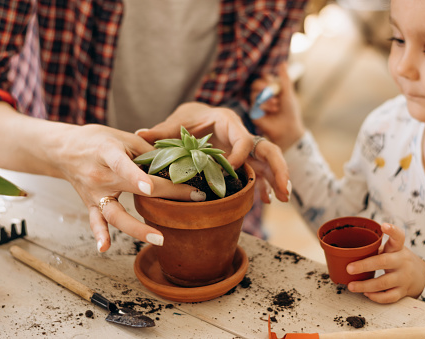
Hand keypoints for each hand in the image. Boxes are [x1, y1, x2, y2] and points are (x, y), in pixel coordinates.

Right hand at [56, 124, 206, 251]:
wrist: (64, 150)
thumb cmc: (99, 140)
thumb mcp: (124, 137)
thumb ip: (149, 151)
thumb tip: (178, 163)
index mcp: (108, 153)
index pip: (125, 166)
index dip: (137, 177)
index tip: (153, 188)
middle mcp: (100, 176)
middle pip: (132, 190)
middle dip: (164, 196)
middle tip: (193, 200)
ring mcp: (94, 194)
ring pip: (115, 214)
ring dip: (136, 229)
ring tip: (159, 238)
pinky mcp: (91, 205)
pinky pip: (95, 222)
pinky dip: (100, 235)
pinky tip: (105, 248)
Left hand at [138, 103, 290, 202]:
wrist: (196, 116)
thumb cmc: (187, 117)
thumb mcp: (176, 122)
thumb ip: (162, 131)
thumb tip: (140, 134)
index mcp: (228, 121)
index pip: (243, 138)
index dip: (239, 156)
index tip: (232, 171)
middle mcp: (241, 134)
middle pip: (267, 149)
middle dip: (277, 168)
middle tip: (285, 190)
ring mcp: (244, 148)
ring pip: (267, 162)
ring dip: (276, 179)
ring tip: (283, 198)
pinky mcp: (244, 159)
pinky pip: (258, 171)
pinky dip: (263, 185)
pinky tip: (268, 200)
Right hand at [250, 63, 304, 151]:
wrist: (289, 129)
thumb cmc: (291, 112)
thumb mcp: (288, 93)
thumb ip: (284, 78)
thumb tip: (282, 62)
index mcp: (271, 90)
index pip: (264, 79)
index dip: (266, 79)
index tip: (271, 82)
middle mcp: (263, 96)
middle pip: (255, 85)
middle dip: (263, 86)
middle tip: (269, 89)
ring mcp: (258, 105)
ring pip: (254, 94)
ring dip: (266, 98)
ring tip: (276, 104)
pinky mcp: (254, 114)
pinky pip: (254, 105)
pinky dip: (264, 106)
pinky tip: (273, 110)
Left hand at [346, 223, 424, 302]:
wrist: (421, 276)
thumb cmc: (398, 259)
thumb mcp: (392, 249)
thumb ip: (375, 248)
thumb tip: (346, 250)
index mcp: (398, 248)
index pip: (399, 237)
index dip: (392, 231)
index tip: (384, 225)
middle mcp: (402, 261)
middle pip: (383, 262)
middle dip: (364, 266)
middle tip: (349, 268)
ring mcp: (403, 277)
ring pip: (383, 283)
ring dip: (365, 286)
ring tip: (351, 286)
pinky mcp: (403, 291)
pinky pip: (388, 297)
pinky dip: (376, 297)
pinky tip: (366, 294)